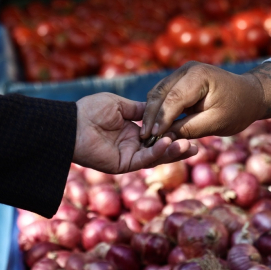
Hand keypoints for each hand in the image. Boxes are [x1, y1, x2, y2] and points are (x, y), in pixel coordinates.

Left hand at [73, 93, 197, 173]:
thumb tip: (157, 109)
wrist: (72, 123)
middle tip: (197, 145)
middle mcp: (133, 145)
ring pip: (156, 157)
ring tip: (189, 146)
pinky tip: (168, 143)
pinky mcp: (123, 165)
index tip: (190, 127)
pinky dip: (157, 153)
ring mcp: (129, 156)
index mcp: (133, 131)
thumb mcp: (120, 104)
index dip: (173, 132)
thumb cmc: (90, 110)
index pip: (158, 134)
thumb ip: (140, 110)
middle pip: (161, 149)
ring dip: (173, 152)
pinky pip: (144, 160)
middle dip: (179, 148)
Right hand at [141, 61, 270, 140]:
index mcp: (199, 76)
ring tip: (146, 135)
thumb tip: (164, 137)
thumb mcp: (216, 122)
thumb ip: (190, 128)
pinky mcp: (179, 80)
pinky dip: (157, 110)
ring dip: (150, 113)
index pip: (173, 98)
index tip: (152, 137)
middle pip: (160, 93)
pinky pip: (163, 95)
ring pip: (157, 93)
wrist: (250, 95)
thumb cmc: (238, 110)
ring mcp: (181, 72)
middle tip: (144, 138)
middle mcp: (187, 69)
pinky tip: (154, 127)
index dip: (161, 118)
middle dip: (150, 116)